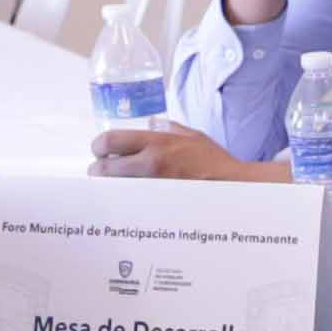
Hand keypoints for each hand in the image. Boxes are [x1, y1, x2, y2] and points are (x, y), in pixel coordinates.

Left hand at [92, 123, 275, 184]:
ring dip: (110, 186)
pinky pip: (129, 202)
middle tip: (101, 171)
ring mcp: (152, 187)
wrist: (233, 187)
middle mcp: (150, 164)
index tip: (100, 150)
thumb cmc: (215, 162)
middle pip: (103, 169)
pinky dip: (125, 200)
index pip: (109, 141)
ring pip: (113, 189)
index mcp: (156, 143)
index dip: (98, 146)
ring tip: (115, 186)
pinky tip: (130, 199)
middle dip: (98, 170)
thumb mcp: (191, 136)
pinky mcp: (156, 206)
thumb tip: (150, 124)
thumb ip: (168, 128)